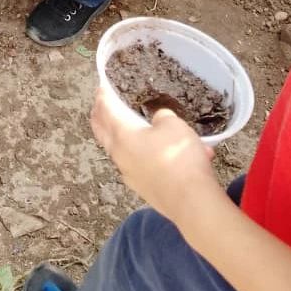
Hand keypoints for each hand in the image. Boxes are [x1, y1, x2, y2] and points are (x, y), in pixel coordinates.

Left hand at [90, 86, 220, 225]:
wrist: (192, 202)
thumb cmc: (179, 156)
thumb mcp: (173, 124)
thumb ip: (162, 117)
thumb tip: (157, 121)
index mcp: (122, 136)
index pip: (106, 111)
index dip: (103, 97)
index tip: (101, 88)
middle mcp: (120, 155)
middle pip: (104, 132)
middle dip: (100, 118)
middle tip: (99, 107)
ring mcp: (129, 175)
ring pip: (121, 150)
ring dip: (124, 138)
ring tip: (134, 128)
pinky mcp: (143, 189)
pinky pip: (139, 165)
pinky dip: (145, 156)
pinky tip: (163, 154)